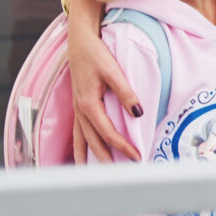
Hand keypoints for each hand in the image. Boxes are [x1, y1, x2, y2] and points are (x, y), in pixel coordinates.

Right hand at [63, 0, 138, 164]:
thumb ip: (125, 92)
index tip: (137, 157)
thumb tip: (138, 113)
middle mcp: (80, 109)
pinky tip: (81, 155)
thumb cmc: (96, 53)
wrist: (80, 40)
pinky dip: (80, 145)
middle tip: (121, 176)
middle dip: (107, 159)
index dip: (123, 146)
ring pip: (82, 139)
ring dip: (90, 157)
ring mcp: (77, 108)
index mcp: (89, 103)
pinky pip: (78, 131)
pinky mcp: (78, 104)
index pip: (108, 132)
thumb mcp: (113, 70)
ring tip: (94, 176)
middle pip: (93, 142)